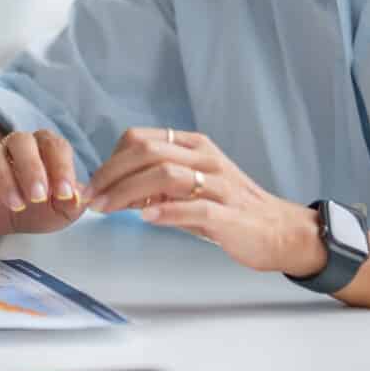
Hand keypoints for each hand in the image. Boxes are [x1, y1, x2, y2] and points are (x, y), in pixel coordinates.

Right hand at [0, 127, 87, 235]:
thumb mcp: (63, 210)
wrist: (5, 221)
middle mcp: (15, 148)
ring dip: (4, 177)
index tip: (64, 194)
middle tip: (38, 197)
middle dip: (30, 168)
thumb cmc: (40, 208)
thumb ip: (74, 202)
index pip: (53, 145)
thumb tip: (78, 197)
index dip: (60, 167)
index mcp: (43, 149)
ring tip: (16, 204)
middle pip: (20, 140)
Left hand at [85, 128, 321, 276]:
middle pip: (147, 153)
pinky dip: (167, 211)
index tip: (94, 185)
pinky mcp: (230, 214)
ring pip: (166, 175)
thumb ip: (155, 185)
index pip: (140, 139)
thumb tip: (111, 190)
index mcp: (195, 147)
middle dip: (110, 175)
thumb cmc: (230, 210)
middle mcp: (206, 159)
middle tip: (90, 199)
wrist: (279, 231)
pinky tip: (147, 218)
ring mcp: (220, 185)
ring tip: (107, 209)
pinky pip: (195, 207)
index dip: (110, 160)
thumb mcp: (190, 189)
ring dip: (128, 192)